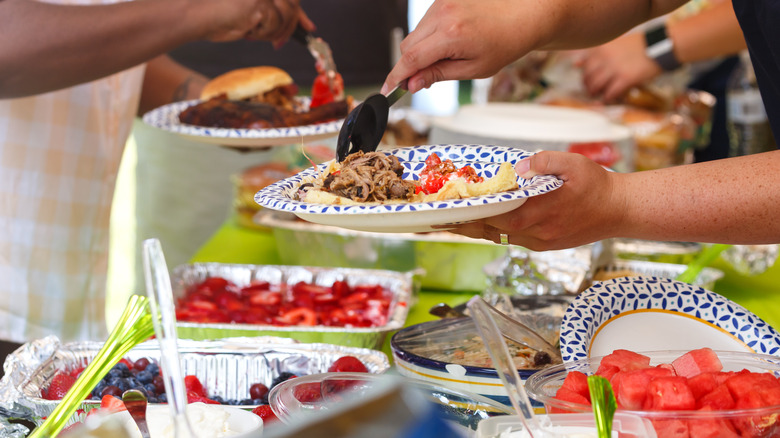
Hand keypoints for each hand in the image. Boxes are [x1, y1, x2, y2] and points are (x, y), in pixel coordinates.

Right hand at [201, 0, 310, 45]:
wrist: (198, 15)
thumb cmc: (222, 14)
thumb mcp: (257, 13)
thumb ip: (278, 13)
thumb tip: (308, 25)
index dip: (301, 14)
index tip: (309, 28)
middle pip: (293, 4)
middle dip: (289, 28)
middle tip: (278, 44)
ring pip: (286, 16)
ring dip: (272, 32)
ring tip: (252, 32)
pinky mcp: (260, 2)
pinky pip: (274, 25)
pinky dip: (262, 34)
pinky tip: (246, 30)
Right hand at [382, 0, 529, 93]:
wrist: (522, 16)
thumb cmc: (504, 43)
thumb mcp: (472, 69)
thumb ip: (438, 75)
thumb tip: (412, 84)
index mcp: (451, 34)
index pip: (411, 58)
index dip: (395, 77)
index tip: (388, 89)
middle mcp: (443, 14)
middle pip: (407, 46)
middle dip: (409, 66)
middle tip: (423, 80)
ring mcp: (442, 3)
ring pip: (415, 34)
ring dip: (421, 50)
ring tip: (447, 57)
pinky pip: (425, 23)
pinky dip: (429, 37)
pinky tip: (449, 42)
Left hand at [449, 151, 625, 250]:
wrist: (621, 210)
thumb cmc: (597, 185)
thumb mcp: (573, 163)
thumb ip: (543, 161)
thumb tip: (518, 166)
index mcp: (540, 212)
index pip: (497, 217)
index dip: (471, 215)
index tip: (448, 213)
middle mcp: (537, 232)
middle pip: (491, 231)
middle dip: (465, 225)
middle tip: (439, 220)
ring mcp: (540, 241)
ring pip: (500, 237)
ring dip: (477, 229)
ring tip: (452, 222)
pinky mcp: (544, 245)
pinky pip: (512, 239)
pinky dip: (495, 231)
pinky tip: (482, 223)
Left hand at [577, 32, 661, 101]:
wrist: (660, 46)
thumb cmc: (639, 46)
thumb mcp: (615, 44)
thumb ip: (596, 54)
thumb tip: (575, 64)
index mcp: (602, 48)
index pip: (584, 66)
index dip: (585, 76)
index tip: (588, 81)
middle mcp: (605, 57)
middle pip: (587, 78)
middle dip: (588, 87)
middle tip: (592, 91)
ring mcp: (614, 68)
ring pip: (595, 86)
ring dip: (595, 94)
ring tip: (599, 96)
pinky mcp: (625, 78)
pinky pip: (609, 93)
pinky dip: (607, 99)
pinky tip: (609, 99)